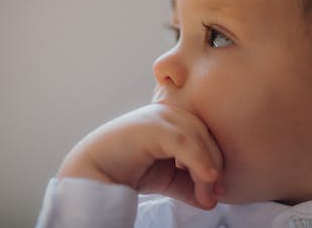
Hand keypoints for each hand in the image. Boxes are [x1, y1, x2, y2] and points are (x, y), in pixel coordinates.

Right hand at [57, 104, 223, 208]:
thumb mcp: (167, 178)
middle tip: (214, 195)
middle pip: (205, 136)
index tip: (217, 188)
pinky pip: (184, 143)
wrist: (93, 174)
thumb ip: (189, 184)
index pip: (205, 136)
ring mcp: (160, 116)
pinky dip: (199, 161)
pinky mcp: (153, 126)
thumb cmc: (126, 171)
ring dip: (207, 169)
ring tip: (208, 195)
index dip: (215, 161)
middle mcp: (168, 112)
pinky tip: (207, 177)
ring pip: (198, 139)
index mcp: (173, 119)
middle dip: (214, 167)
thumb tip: (212, 199)